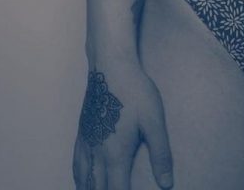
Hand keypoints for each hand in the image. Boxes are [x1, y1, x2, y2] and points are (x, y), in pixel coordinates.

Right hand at [72, 61, 172, 189]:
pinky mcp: (81, 134)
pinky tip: (82, 180)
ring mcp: (86, 144)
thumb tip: (167, 183)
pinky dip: (79, 179)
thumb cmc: (134, 91)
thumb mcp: (154, 121)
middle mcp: (97, 154)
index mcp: (116, 155)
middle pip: (97, 189)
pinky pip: (76, 165)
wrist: (110, 67)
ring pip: (83, 180)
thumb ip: (160, 154)